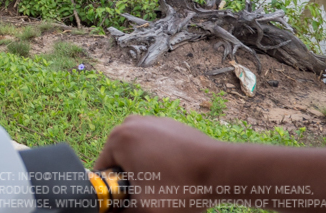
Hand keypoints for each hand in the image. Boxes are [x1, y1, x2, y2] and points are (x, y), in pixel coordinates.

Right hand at [94, 116, 222, 212]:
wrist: (223, 170)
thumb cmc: (182, 187)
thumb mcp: (145, 209)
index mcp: (118, 139)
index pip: (101, 172)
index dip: (112, 193)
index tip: (129, 204)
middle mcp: (131, 123)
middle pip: (119, 161)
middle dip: (130, 181)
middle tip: (149, 197)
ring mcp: (152, 121)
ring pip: (138, 154)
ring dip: (145, 172)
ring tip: (164, 187)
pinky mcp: (169, 125)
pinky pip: (154, 146)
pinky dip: (159, 162)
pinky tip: (175, 176)